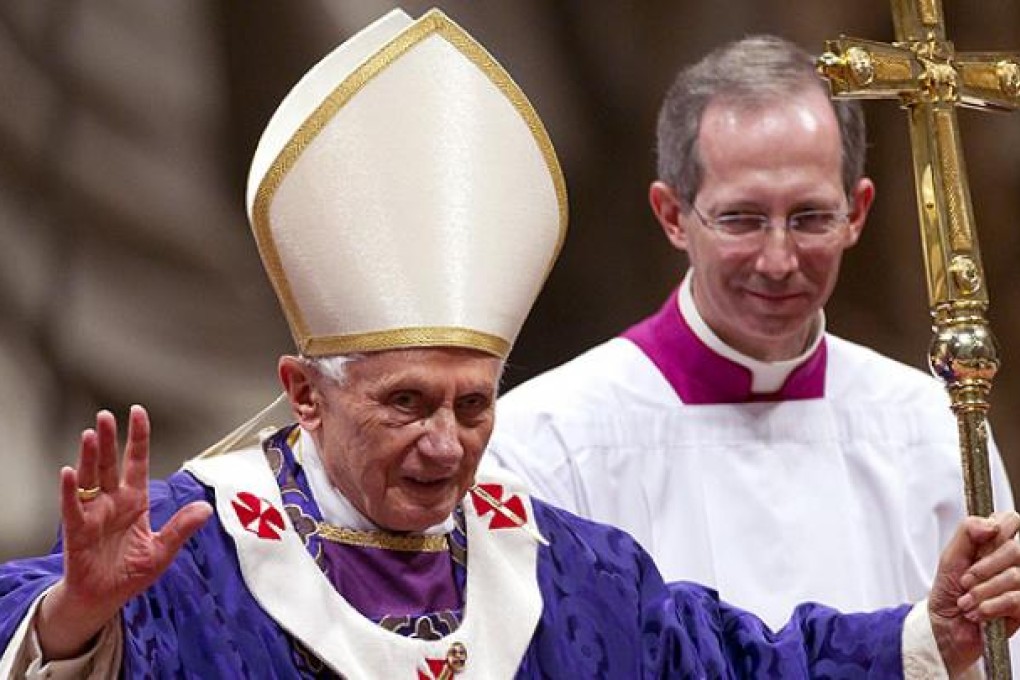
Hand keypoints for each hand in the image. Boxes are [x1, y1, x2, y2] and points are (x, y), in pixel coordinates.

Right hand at [35, 406, 212, 659]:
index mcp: (135, 502)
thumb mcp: (162, 551)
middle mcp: (112, 502)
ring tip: (91, 434)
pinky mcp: (77, 532)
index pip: (137, 463)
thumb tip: (205, 509)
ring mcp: (93, 515)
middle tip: (106, 415)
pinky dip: (69, 491)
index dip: (138, 438)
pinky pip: (72, 508)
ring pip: (90, 479)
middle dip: (109, 440)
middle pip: (110, 464)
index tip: (137, 412)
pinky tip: (68, 473)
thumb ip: (181, 529)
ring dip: (89, 457)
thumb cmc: (129, 574)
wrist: (104, 600)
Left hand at [929, 511, 1019, 675]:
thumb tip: (990, 524)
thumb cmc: (949, 591)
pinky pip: (1017, 599)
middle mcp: (1013, 562)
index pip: (1011, 520)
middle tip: (965, 581)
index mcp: (995, 543)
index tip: (979, 544)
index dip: (998, 530)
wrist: (946, 627)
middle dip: (984, 567)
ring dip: (983, 591)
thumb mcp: (950, 558)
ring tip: (966, 601)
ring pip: (1016, 576)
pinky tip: (979, 613)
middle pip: (1016, 549)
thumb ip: (967, 533)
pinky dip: (992, 606)